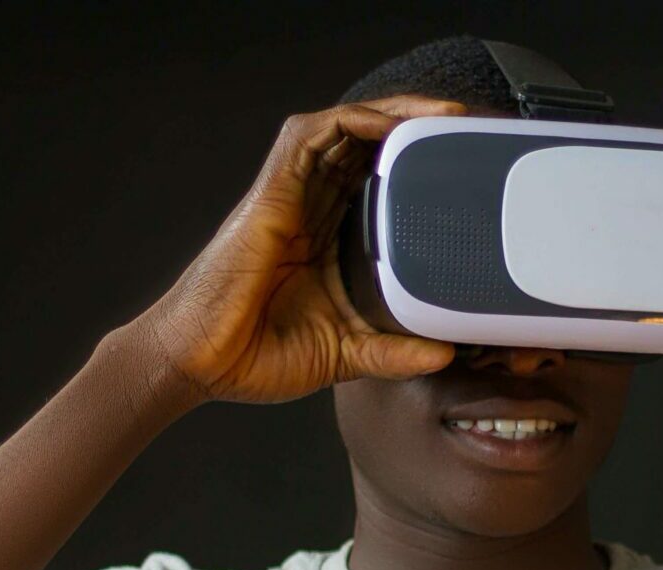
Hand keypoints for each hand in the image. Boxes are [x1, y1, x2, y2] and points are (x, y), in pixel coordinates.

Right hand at [129, 96, 466, 407]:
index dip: (418, 164)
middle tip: (465, 127)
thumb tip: (444, 355)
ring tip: (439, 114)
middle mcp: (310, 209)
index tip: (464, 167)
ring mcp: (289, 197)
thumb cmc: (254, 356)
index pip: (378, 182)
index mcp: (328, 240)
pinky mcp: (270, 194)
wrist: (197, 364)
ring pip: (343, 129)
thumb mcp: (343, 354)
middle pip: (366, 146)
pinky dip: (350, 121)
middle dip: (415, 127)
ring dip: (392, 112)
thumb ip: (391, 352)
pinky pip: (310, 138)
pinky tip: (387, 124)